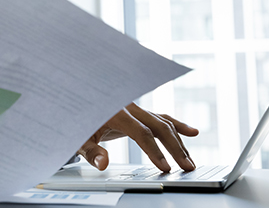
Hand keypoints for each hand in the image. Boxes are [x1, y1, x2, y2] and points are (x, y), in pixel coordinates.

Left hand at [77, 103, 198, 172]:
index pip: (140, 132)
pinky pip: (160, 117)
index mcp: (114, 111)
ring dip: (178, 141)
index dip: (154, 150)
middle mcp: (128, 106)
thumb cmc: (77, 121)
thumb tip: (103, 164)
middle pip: (158, 125)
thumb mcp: (78, 138)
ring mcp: (135, 108)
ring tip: (190, 162)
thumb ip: (91, 151)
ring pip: (162, 122)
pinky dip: (176, 124)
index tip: (165, 167)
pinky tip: (193, 132)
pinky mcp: (138, 112)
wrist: (76, 101)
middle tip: (187, 167)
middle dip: (175, 147)